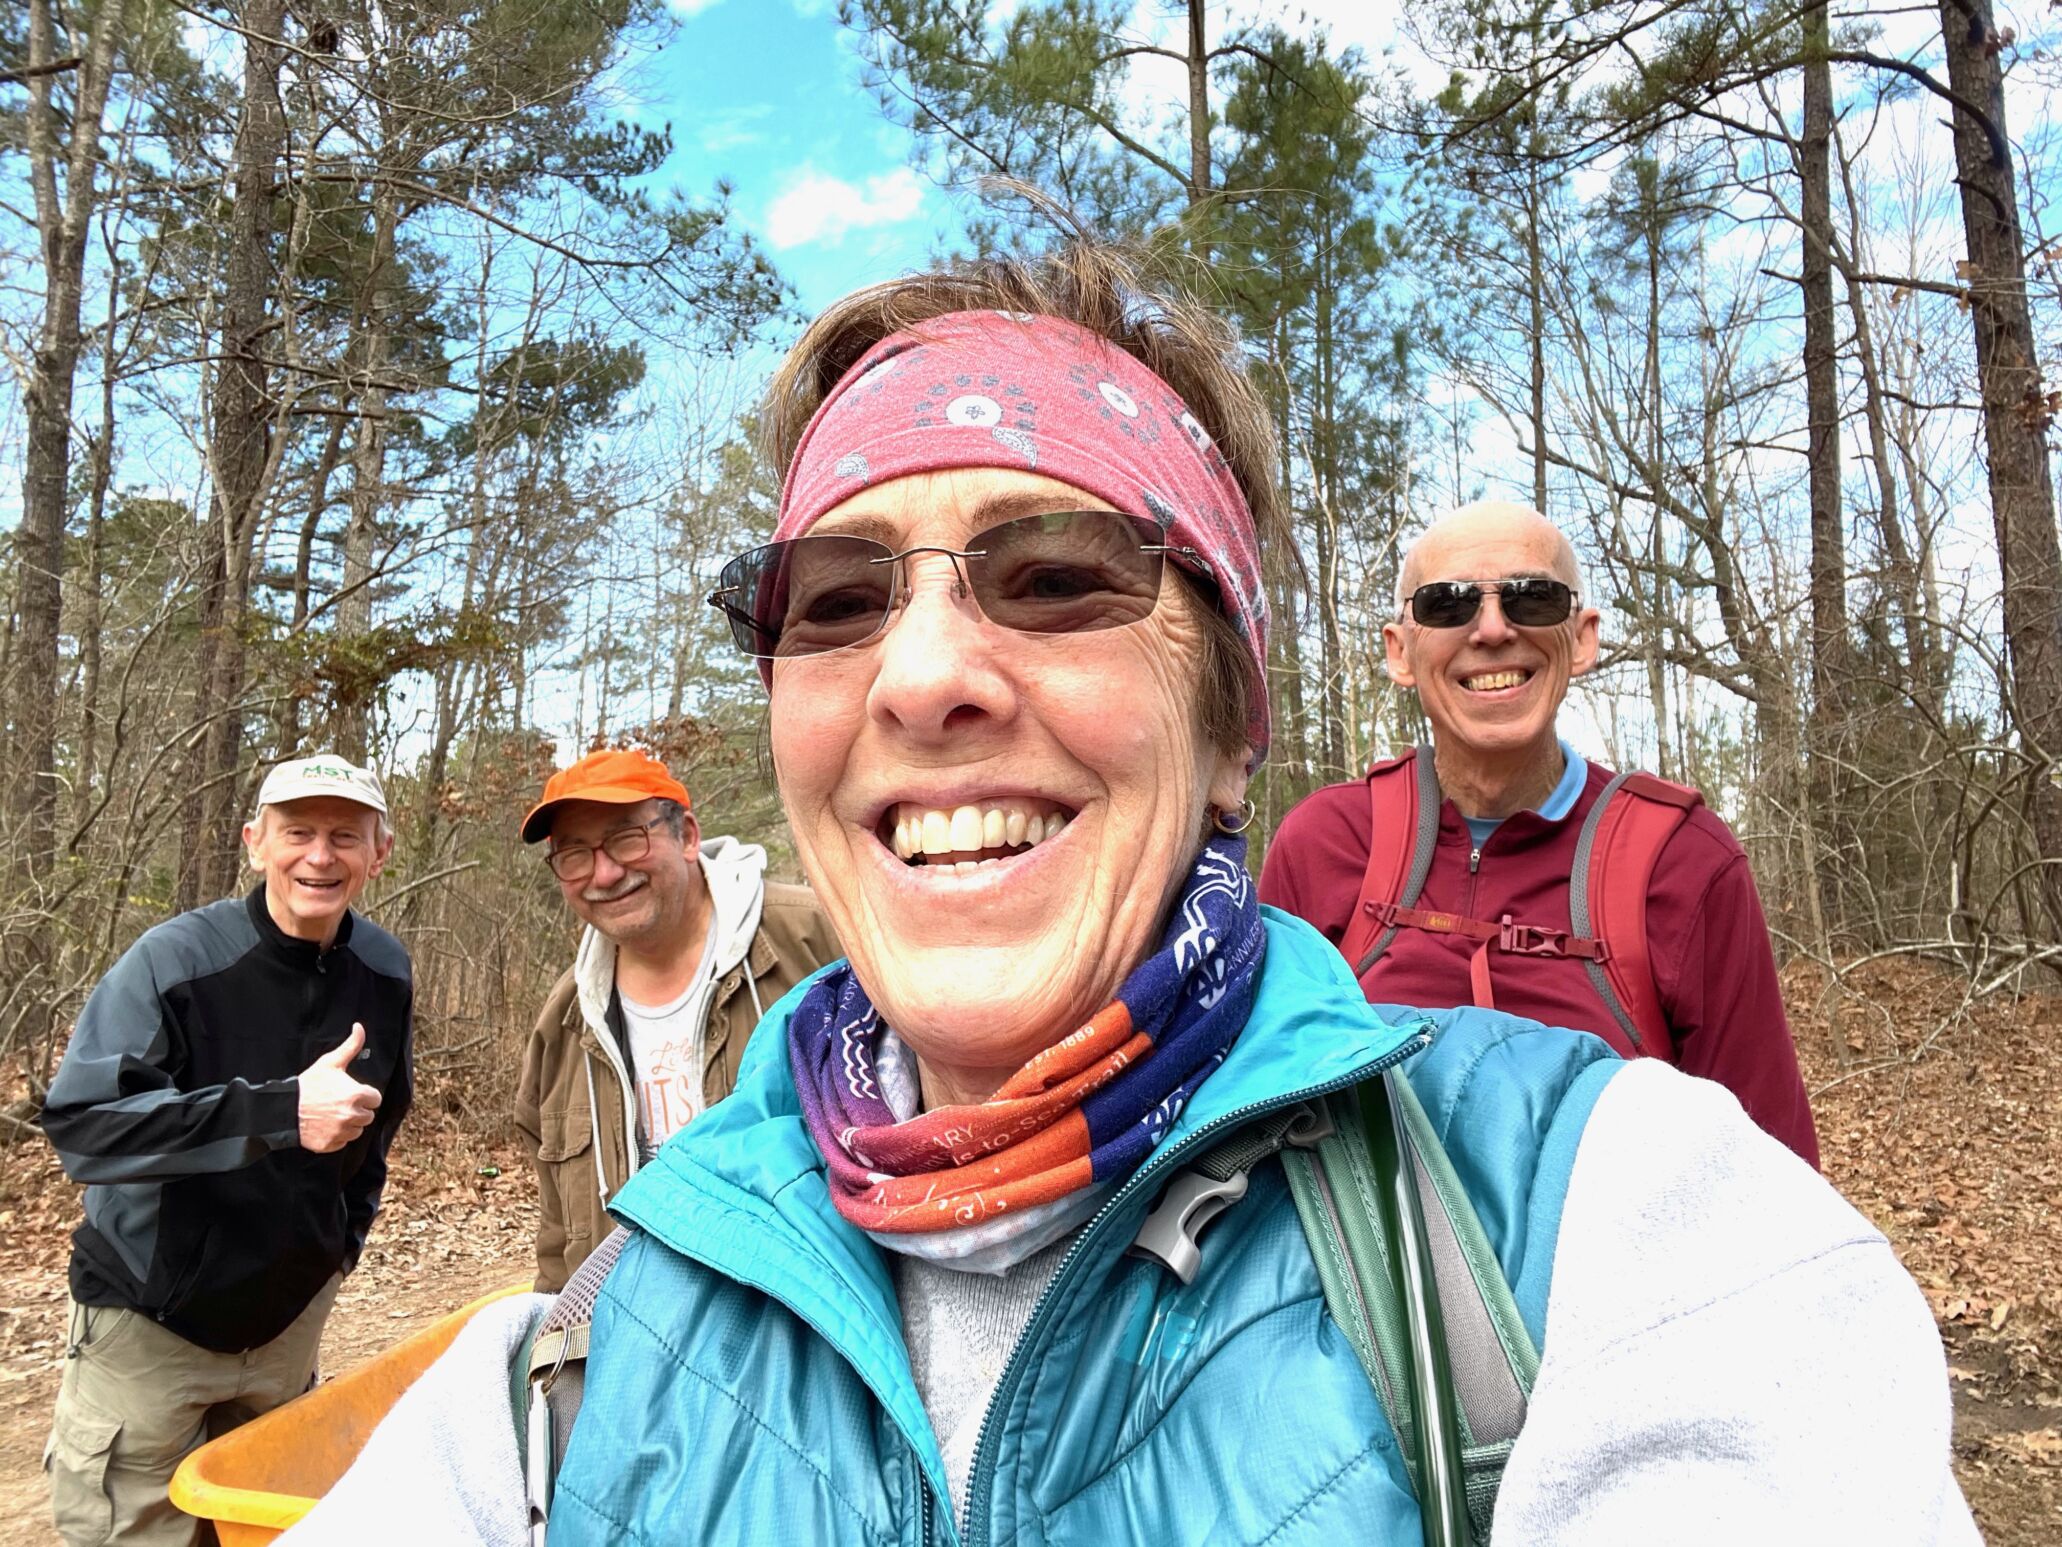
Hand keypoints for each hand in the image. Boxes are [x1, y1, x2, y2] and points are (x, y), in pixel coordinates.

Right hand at [297, 1023, 381, 1153]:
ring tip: (331, 1114)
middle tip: (339, 1103)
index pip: (375, 1099)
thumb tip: (360, 1027)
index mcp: (356, 1095)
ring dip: (349, 1124)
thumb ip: (351, 1046)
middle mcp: (352, 1116)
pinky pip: (343, 1142)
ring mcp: (341, 1132)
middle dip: (358, 1109)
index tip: (350, 1092)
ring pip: (357, 1130)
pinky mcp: (330, 1145)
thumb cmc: (308, 1084)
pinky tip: (324, 1125)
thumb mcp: (330, 1063)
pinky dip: (337, 1136)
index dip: (364, 1095)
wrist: (282, 1108)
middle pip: (368, 1115)